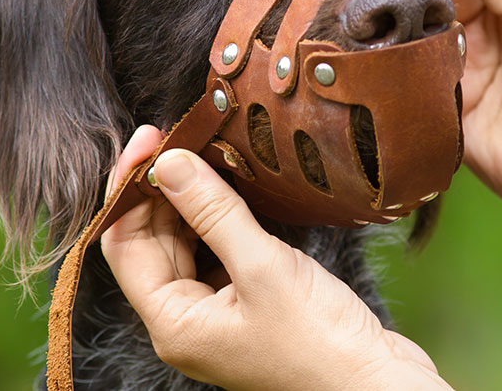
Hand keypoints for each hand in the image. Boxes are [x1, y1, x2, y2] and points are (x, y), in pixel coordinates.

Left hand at [101, 127, 451, 390]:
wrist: (378, 384)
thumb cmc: (321, 342)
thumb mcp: (263, 267)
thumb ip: (212, 212)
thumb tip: (168, 162)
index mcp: (173, 323)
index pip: (123, 244)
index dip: (129, 188)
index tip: (149, 139)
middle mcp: (186, 320)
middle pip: (150, 241)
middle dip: (161, 188)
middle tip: (180, 134)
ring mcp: (216, 313)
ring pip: (184, 243)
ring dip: (191, 199)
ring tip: (207, 151)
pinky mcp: (247, 302)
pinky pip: (217, 251)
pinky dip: (220, 217)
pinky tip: (235, 186)